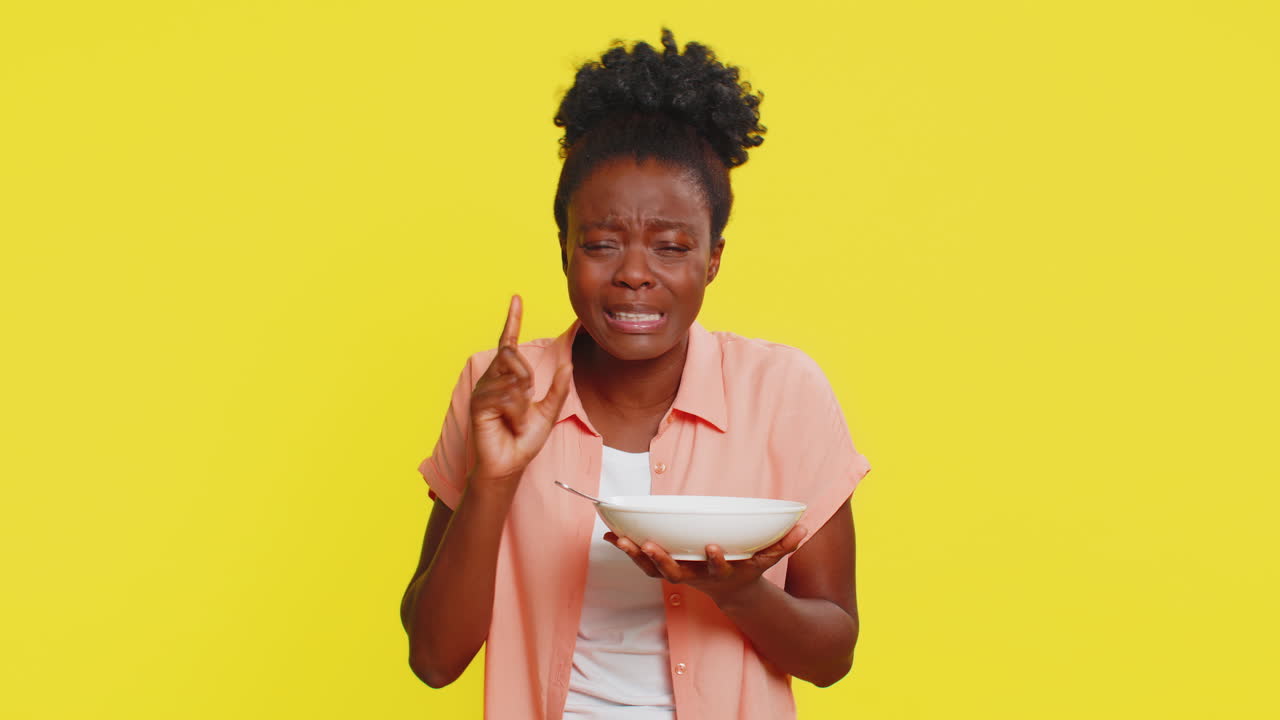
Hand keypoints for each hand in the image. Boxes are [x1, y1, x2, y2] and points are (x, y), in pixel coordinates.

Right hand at [469, 295, 571, 488]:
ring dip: (523, 404)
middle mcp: (492, 379)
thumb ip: (560, 387)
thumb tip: (570, 363)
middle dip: (526, 378)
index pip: (509, 343)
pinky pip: (506, 396)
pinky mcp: (478, 405)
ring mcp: (483, 391)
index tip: (517, 298)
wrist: (510, 464)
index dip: (513, 320)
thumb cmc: (524, 439)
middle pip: (513, 357)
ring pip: (513, 379)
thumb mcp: (550, 411)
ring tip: (516, 421)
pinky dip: (516, 412)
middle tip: (526, 402)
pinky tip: (510, 424)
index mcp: (507, 377)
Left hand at [603, 525, 808, 606]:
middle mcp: (697, 577)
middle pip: (676, 572)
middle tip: (649, 544)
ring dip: (635, 555)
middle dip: (662, 559)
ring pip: (653, 570)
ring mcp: (679, 575)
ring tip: (619, 538)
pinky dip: (627, 550)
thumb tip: (805, 528)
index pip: (717, 567)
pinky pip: (642, 563)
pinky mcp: (665, 570)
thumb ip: (785, 544)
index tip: (712, 546)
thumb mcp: (768, 559)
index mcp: (721, 573)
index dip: (714, 559)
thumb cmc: (748, 569)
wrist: (732, 594)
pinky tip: (611, 534)